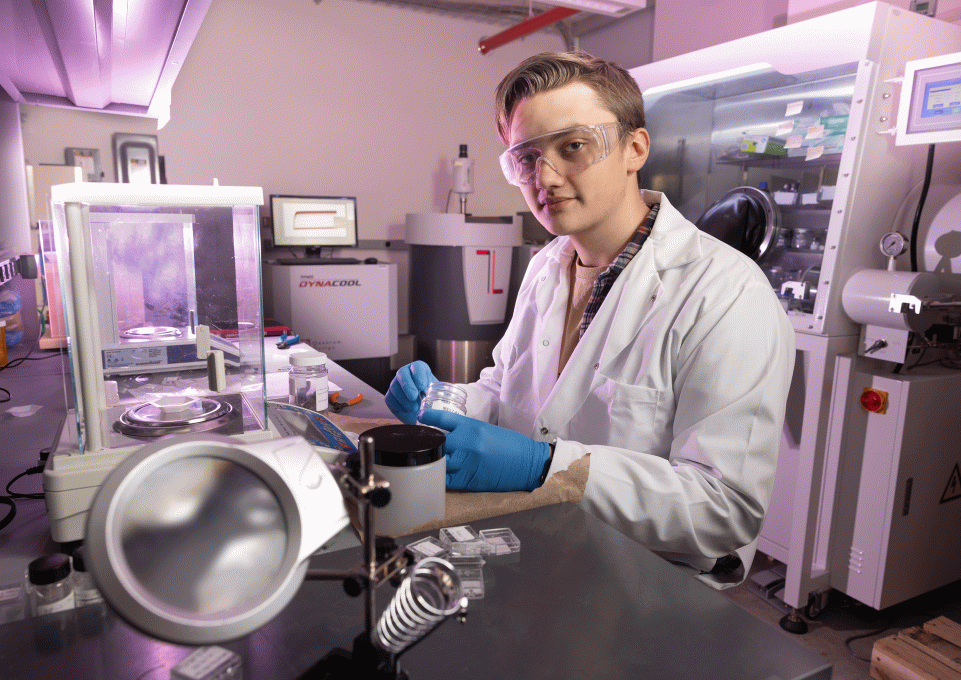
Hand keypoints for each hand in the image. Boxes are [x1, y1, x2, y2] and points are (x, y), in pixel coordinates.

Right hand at [385, 361, 438, 423]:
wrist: (422, 413)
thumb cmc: (432, 400)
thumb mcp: (439, 394)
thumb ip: (441, 392)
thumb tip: (446, 395)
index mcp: (419, 370)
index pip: (417, 366)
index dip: (419, 375)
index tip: (423, 386)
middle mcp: (405, 374)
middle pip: (402, 373)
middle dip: (408, 386)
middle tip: (415, 397)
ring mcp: (395, 384)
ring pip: (395, 387)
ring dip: (405, 399)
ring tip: (415, 408)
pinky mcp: (389, 396)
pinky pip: (390, 399)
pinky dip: (400, 406)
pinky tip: (409, 410)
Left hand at [417, 409, 549, 491]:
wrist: (529, 463)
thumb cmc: (510, 445)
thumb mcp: (487, 430)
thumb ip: (466, 431)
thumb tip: (448, 434)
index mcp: (472, 427)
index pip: (441, 419)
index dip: (427, 417)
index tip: (419, 417)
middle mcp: (466, 443)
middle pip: (435, 442)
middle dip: (425, 443)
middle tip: (418, 443)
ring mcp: (467, 463)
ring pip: (438, 463)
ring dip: (431, 462)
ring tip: (424, 461)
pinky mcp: (470, 480)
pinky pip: (446, 481)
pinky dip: (439, 479)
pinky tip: (435, 476)